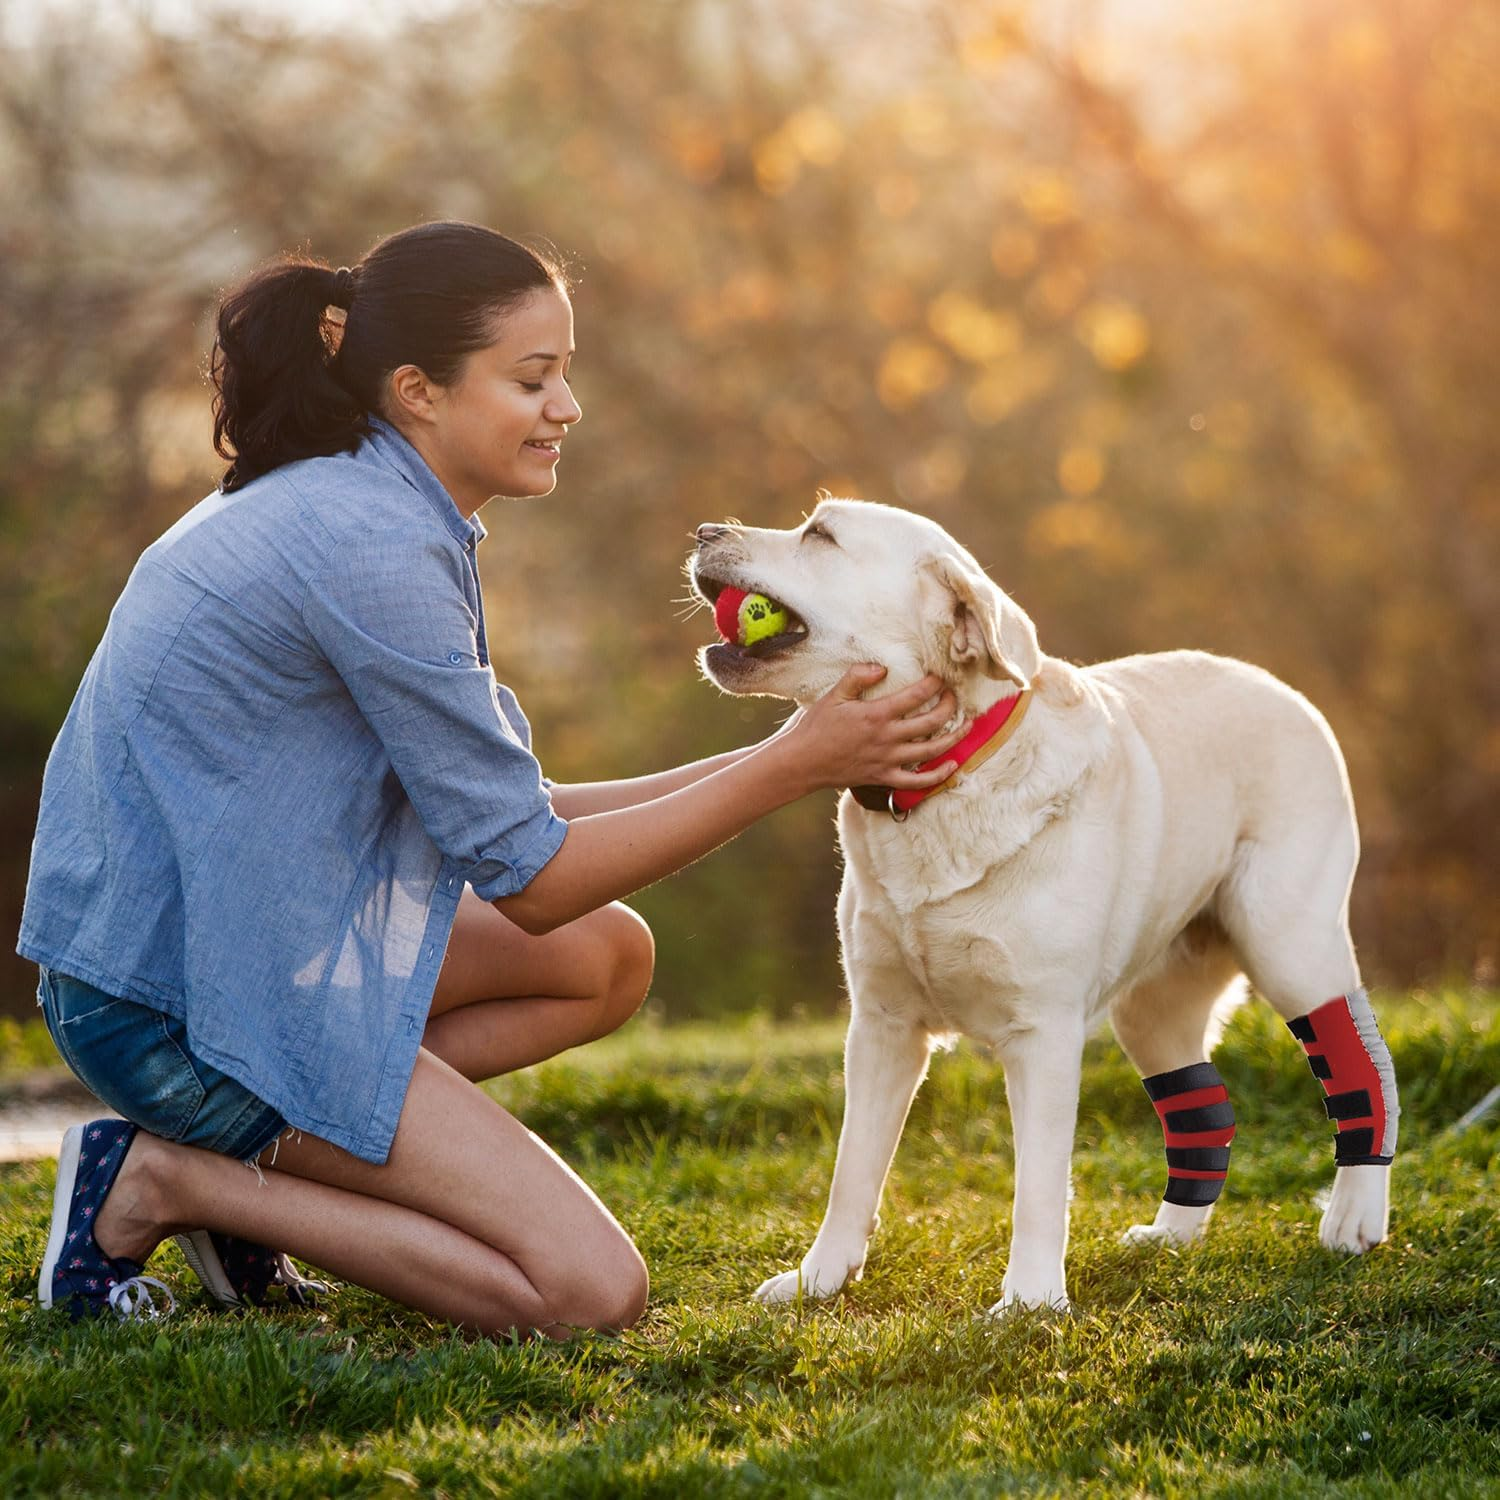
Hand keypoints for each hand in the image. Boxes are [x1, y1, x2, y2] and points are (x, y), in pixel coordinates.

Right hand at [778, 664, 967, 793]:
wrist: (802, 762)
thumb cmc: (815, 727)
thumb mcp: (834, 695)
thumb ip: (858, 677)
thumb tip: (883, 667)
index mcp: (877, 714)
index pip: (916, 695)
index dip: (934, 683)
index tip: (940, 676)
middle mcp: (888, 738)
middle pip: (932, 721)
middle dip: (950, 706)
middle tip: (954, 696)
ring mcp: (888, 760)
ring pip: (932, 750)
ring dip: (955, 737)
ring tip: (968, 726)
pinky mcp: (884, 777)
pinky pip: (917, 781)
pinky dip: (938, 776)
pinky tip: (952, 766)